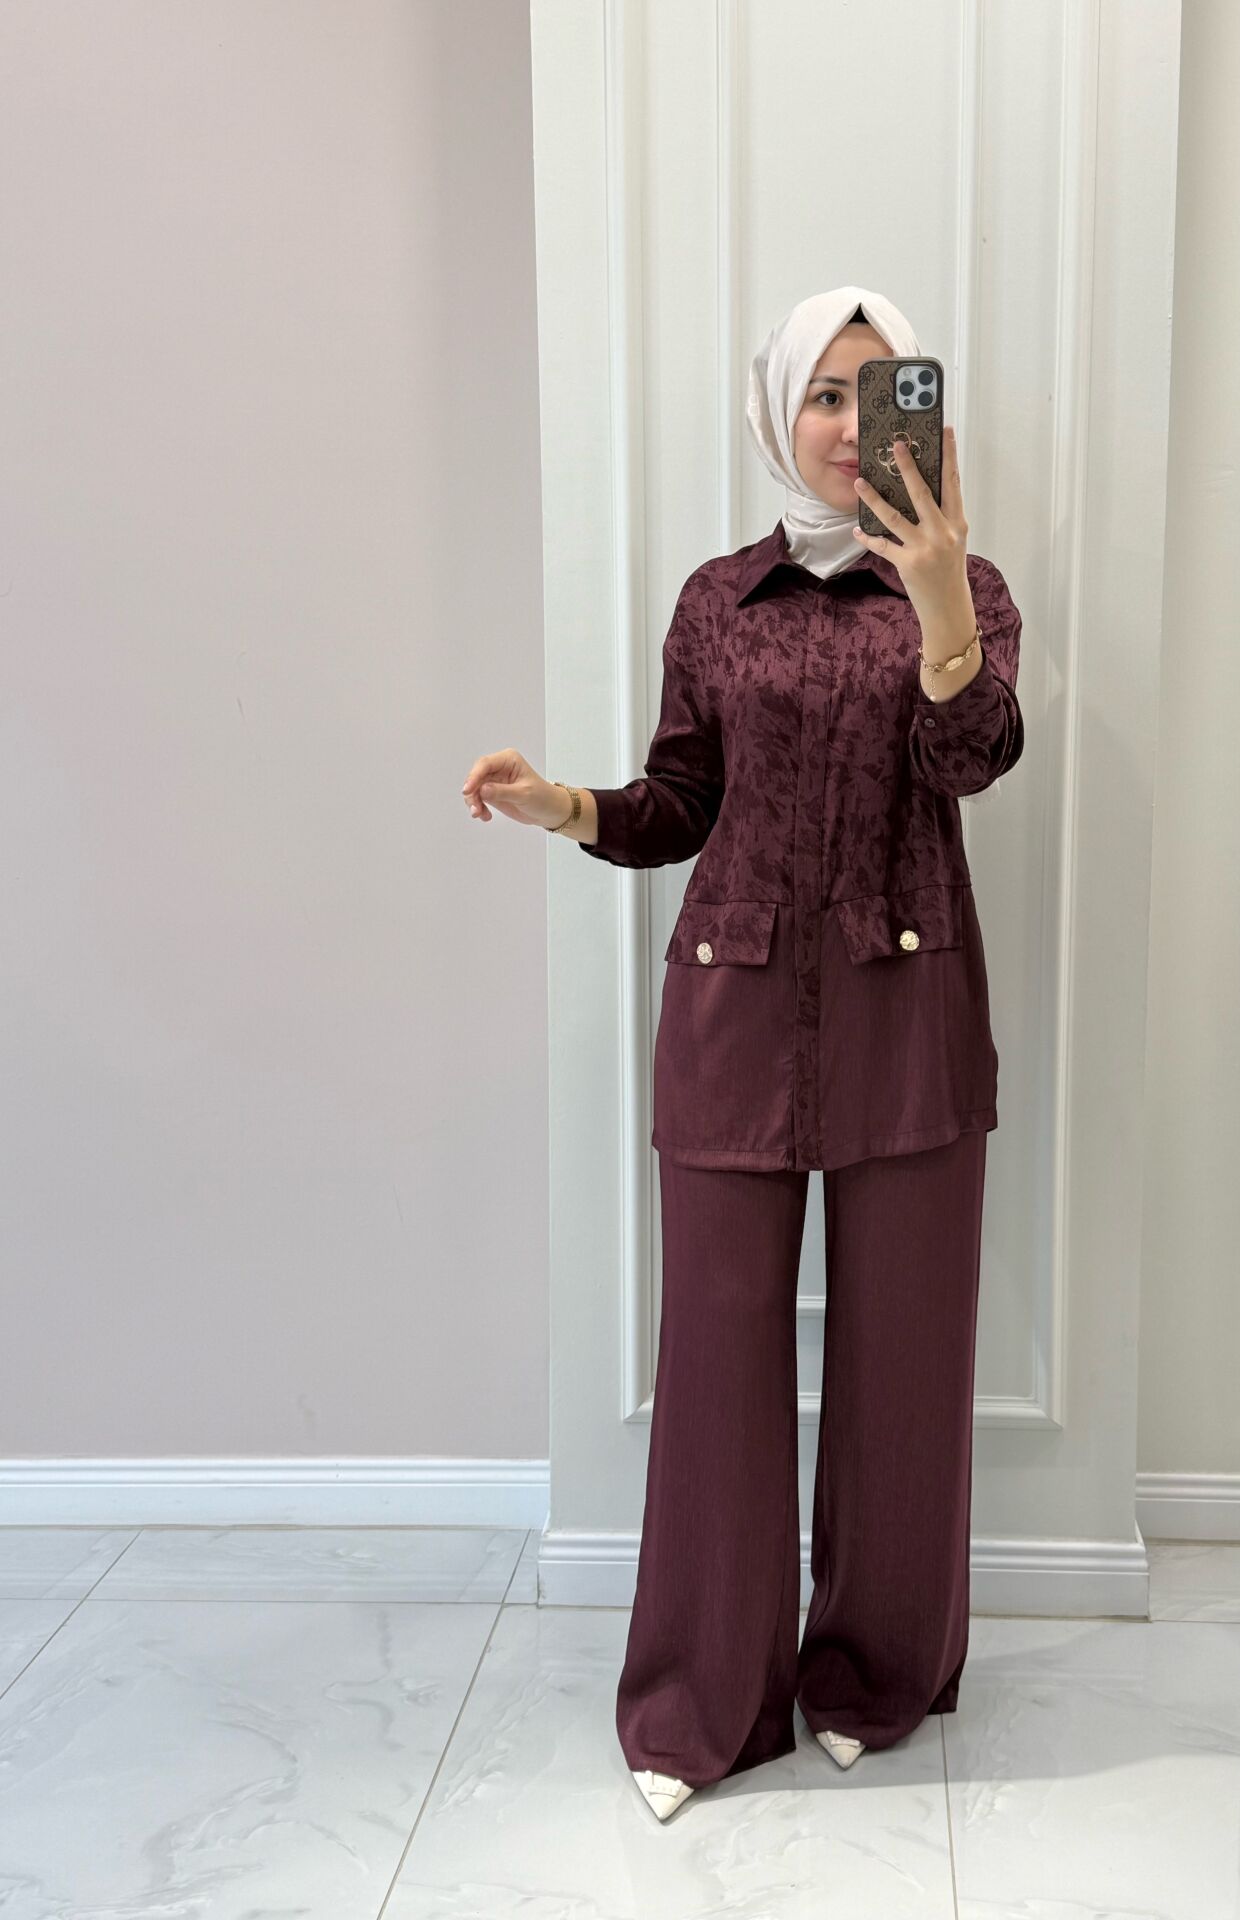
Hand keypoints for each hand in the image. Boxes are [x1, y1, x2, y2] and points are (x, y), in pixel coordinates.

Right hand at [461, 749, 569, 827]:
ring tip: (480, 814)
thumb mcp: (524, 794)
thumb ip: (502, 791)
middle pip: (476, 776)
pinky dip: (478, 808)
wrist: (549, 811)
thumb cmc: (542, 797)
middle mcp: (499, 767)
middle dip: (472, 793)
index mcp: (508, 759)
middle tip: (475, 809)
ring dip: (473, 802)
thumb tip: (482, 790)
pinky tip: (485, 816)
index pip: (485, 764)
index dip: (474, 776)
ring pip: (474, 789)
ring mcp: (494, 780)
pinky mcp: (492, 793)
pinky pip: (477, 798)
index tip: (468, 790)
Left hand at [851, 425, 968, 621]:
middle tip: (896, 445)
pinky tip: (857, 529)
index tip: (945, 432)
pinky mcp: (908, 564)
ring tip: (860, 482)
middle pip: (922, 492)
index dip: (949, 456)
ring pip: (894, 516)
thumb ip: (942, 517)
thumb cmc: (949, 571)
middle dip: (908, 466)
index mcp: (957, 523)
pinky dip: (868, 537)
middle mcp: (942, 532)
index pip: (953, 482)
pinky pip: (882, 545)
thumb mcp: (954, 540)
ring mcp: (924, 548)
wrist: (948, 608)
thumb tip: (921, 490)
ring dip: (874, 498)